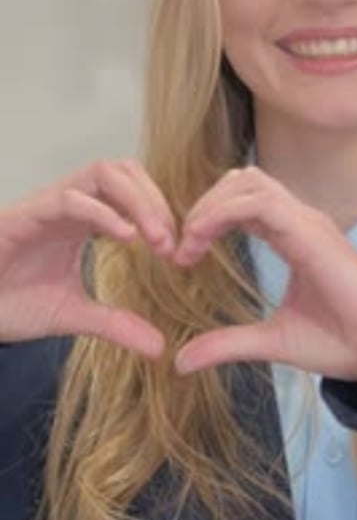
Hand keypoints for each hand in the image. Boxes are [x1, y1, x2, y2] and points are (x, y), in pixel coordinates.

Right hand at [0, 160, 173, 355]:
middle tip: (172, 243)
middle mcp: (69, 204)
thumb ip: (115, 324)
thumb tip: (159, 347)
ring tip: (156, 238)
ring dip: (137, 200)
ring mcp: (47, 204)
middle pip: (124, 172)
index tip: (177, 251)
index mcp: (83, 219)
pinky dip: (103, 213)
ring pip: (102, 173)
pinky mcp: (26, 215)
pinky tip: (126, 239)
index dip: (159, 212)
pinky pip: (70, 199)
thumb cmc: (11, 304)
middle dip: (155, 200)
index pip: (132, 192)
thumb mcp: (74, 315)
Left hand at [174, 167, 356, 385]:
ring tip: (190, 242)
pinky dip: (222, 212)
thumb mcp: (269, 341)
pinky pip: (259, 203)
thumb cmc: (339, 341)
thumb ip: (226, 344)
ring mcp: (307, 222)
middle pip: (241, 182)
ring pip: (249, 183)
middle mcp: (299, 221)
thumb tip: (180, 361)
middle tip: (182, 247)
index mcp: (292, 236)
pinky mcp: (311, 233)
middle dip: (203, 205)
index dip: (207, 219)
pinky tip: (202, 239)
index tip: (183, 257)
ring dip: (210, 205)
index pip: (243, 202)